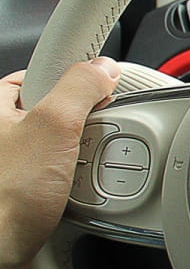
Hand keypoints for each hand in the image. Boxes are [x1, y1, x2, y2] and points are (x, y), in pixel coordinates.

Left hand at [0, 58, 121, 268]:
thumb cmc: (4, 199)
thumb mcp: (52, 127)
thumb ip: (79, 88)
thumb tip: (100, 68)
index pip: (35, 75)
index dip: (68, 81)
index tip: (94, 93)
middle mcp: (0, 136)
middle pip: (54, 112)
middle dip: (81, 128)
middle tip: (85, 141)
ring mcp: (12, 167)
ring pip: (61, 148)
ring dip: (81, 161)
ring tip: (77, 176)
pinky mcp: (24, 193)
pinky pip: (61, 177)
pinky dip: (75, 185)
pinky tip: (74, 195)